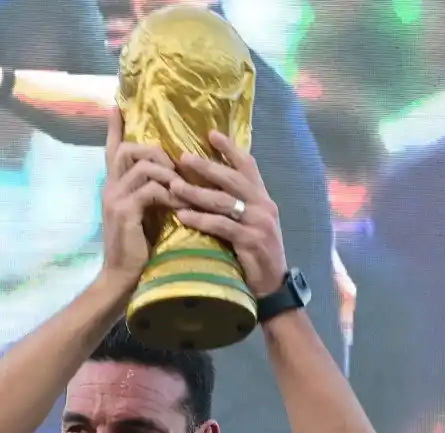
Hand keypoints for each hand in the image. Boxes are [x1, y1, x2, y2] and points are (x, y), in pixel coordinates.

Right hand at [99, 108, 185, 288]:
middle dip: (156, 152)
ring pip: (142, 166)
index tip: (117, 105)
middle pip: (128, 149)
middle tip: (175, 169)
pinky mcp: (124, 212)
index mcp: (114, 186)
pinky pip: (151, 189)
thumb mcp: (146, 213)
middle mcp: (110, 188)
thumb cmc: (138, 248)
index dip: (114, 128)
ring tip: (183, 189)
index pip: (112, 150)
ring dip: (168, 173)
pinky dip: (171, 194)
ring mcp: (115, 199)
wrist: (122, 278)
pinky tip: (181, 204)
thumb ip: (152, 192)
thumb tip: (174, 175)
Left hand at [171, 130, 286, 296]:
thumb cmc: (255, 254)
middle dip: (207, 166)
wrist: (271, 286)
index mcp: (263, 198)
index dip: (230, 149)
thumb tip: (209, 185)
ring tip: (174, 186)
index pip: (248, 166)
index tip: (210, 133)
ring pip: (223, 201)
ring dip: (196, 192)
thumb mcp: (250, 223)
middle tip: (183, 156)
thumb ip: (236, 204)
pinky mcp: (251, 241)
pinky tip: (182, 215)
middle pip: (232, 179)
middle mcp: (263, 206)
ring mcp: (259, 223)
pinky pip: (221, 226)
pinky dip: (200, 219)